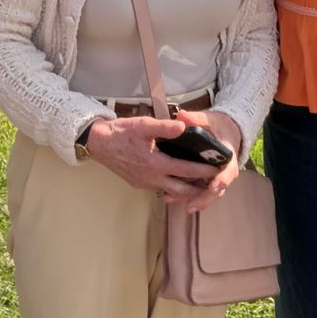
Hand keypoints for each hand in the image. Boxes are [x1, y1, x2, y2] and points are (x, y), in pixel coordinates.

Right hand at [80, 115, 218, 201]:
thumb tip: (184, 127)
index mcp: (155, 163)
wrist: (99, 143)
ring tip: (201, 185)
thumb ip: (165, 127)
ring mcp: (144, 183)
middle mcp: (151, 178)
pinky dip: (172, 188)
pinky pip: (160, 189)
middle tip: (214, 184)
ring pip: (171, 192)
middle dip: (199, 189)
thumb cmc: (121, 132)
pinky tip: (178, 181)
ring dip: (186, 191)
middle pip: (182, 190)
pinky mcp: (138, 183)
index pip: (186, 170)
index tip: (217, 169)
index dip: (204, 170)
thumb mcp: (143, 125)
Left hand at [169, 109, 243, 213]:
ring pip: (206, 194)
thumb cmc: (217, 126)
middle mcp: (224, 171)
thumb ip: (196, 119)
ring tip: (173, 201)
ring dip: (192, 199)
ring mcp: (215, 178)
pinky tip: (168, 196)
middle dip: (204, 199)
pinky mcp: (205, 180)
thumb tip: (182, 116)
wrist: (224, 132)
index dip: (220, 180)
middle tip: (190, 206)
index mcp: (228, 157)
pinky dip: (185, 195)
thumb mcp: (208, 119)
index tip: (212, 186)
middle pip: (216, 190)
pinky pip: (198, 191)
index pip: (227, 172)